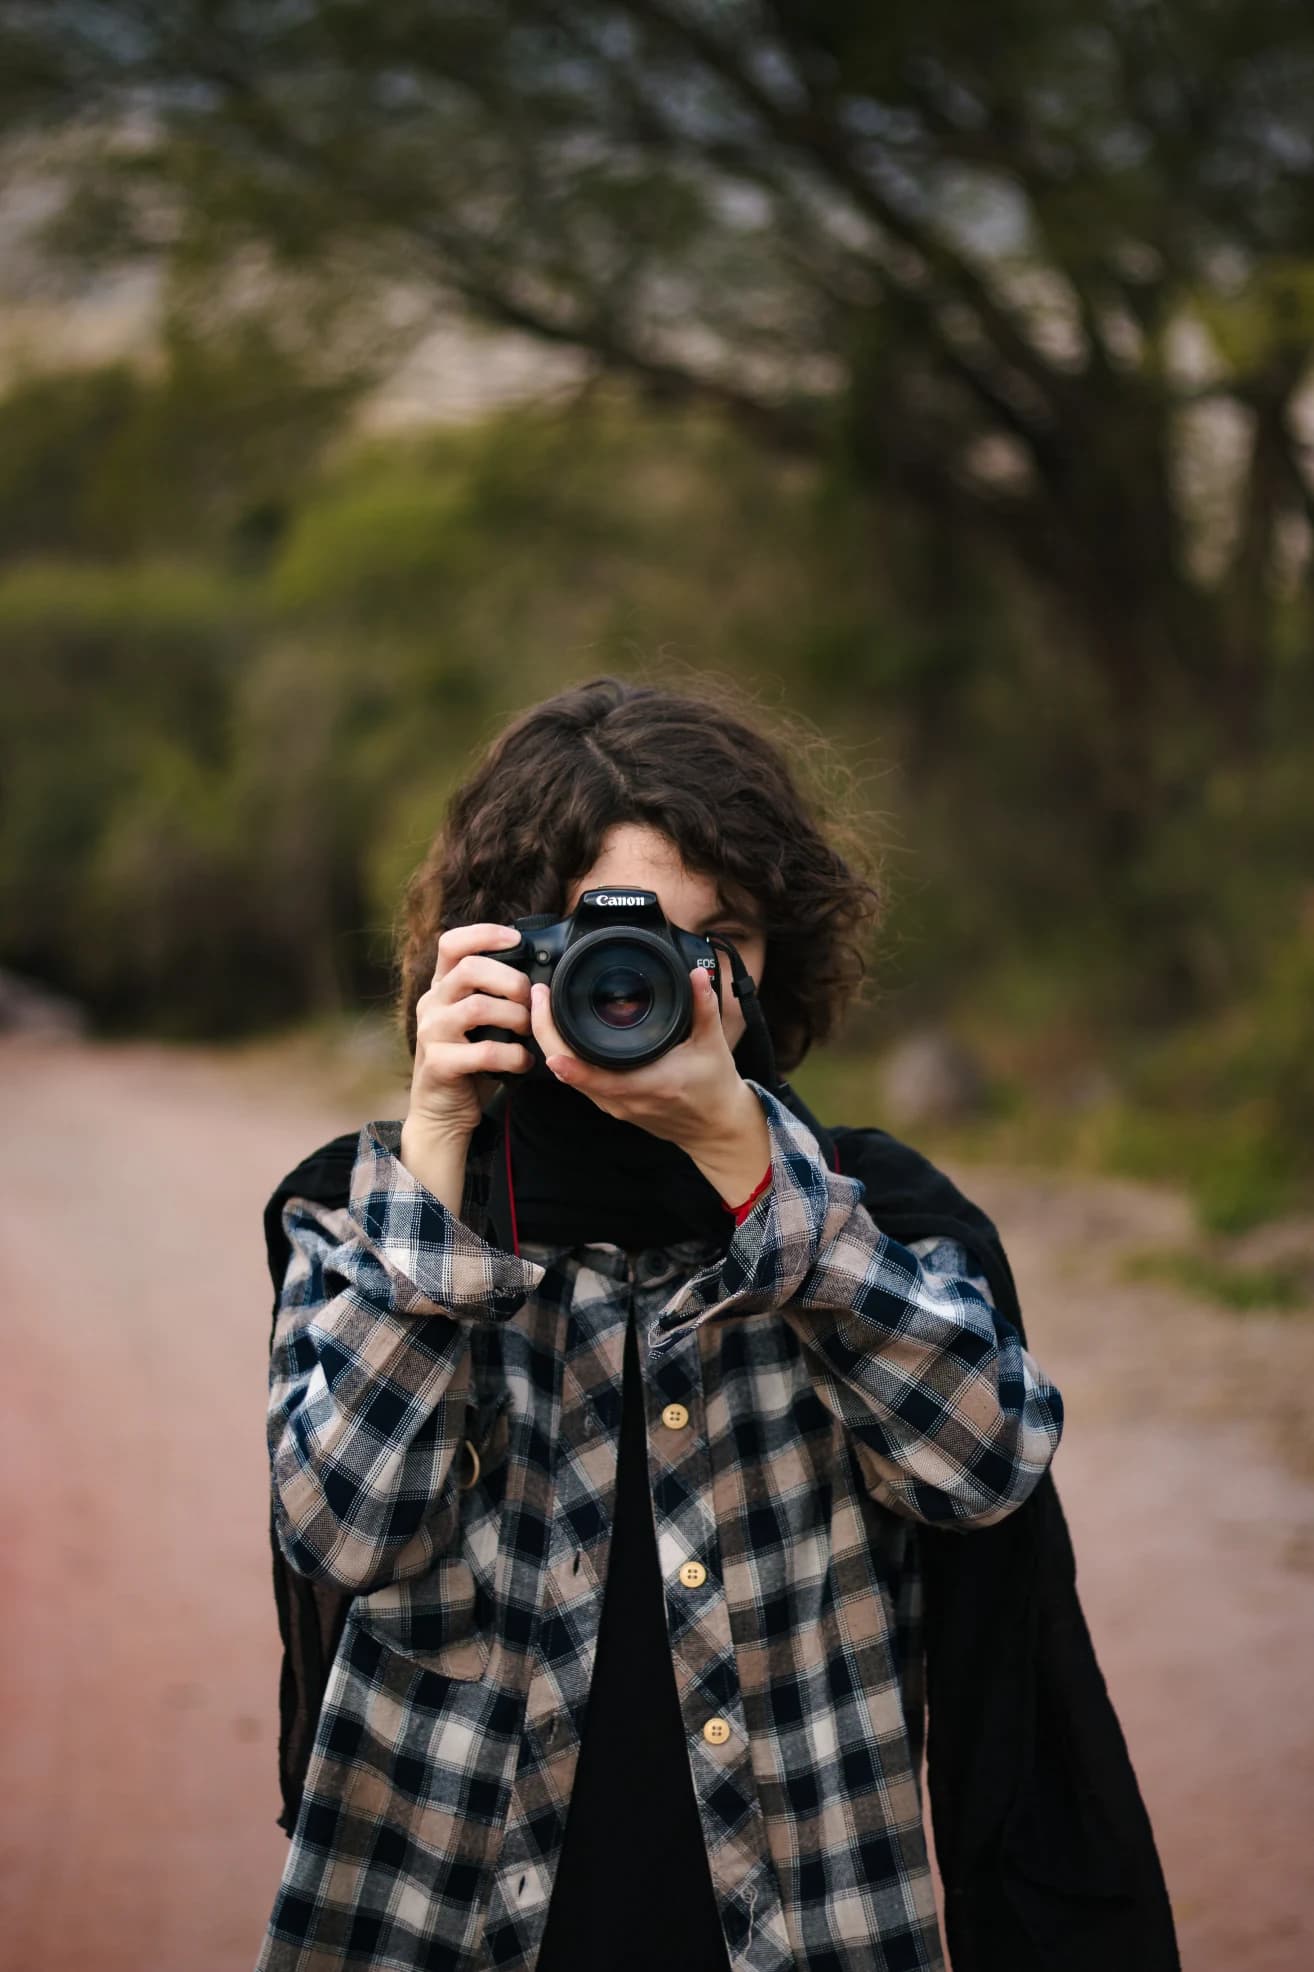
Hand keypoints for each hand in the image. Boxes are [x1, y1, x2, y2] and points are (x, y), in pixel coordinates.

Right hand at [406, 922, 533, 1143]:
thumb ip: (494, 996)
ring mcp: (432, 1033)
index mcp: (442, 987)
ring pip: (477, 1007)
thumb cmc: (469, 1062)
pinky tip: (523, 1062)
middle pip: (469, 969)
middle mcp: (432, 1004)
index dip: (484, 934)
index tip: (515, 939)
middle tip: (529, 999)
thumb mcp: (478, 1022)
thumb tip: (540, 978)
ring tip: (528, 1030)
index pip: (451, 943)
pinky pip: (483, 1052)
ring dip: (514, 1016)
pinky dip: (512, 1056)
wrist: (442, 1112)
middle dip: (510, 980)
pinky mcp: (439, 1064)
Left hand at [528, 965, 770, 1198]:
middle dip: (546, 1033)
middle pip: (569, 1071)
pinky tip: (558, 1033)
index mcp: (648, 1085)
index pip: (597, 1076)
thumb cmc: (714, 1090)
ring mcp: (614, 1105)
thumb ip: (704, 1007)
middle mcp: (624, 1100)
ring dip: (551, 1043)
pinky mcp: (611, 1104)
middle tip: (539, 995)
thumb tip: (698, 974)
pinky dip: (563, 1056)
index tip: (549, 1024)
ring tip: (543, 1006)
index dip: (568, 1056)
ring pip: (569, 1076)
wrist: (714, 1129)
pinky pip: (578, 1080)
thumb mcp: (713, 1046)